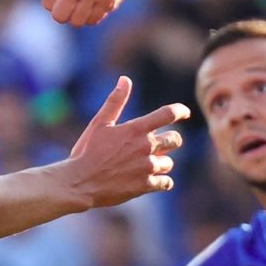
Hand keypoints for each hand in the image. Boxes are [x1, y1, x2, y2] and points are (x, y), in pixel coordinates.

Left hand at [41, 0, 130, 25]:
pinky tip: (93, 6)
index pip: (47, 3)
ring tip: (81, 6)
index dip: (51, 3)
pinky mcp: (108, 0)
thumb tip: (49, 1)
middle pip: (59, 16)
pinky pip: (92, 21)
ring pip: (76, 22)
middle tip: (68, 6)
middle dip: (62, 14)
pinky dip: (90, 17)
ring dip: (77, 17)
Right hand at [62, 76, 187, 208]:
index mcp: (136, 129)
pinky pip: (166, 183)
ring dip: (162, 161)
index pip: (167, 115)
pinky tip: (151, 180)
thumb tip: (125, 79)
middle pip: (175, 140)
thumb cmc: (87, 151)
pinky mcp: (145, 186)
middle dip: (171, 139)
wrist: (81, 182)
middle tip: (162, 143)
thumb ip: (115, 101)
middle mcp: (146, 147)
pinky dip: (162, 181)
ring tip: (146, 163)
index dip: (180, 111)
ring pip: (169, 162)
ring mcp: (147, 168)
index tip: (185, 112)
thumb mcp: (99, 123)